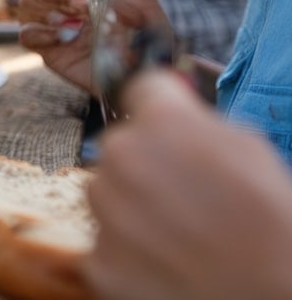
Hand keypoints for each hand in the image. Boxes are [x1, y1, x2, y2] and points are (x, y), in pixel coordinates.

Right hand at [17, 0, 169, 94]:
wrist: (147, 80)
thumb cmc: (149, 41)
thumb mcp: (143, 5)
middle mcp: (66, 6)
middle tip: (74, 2)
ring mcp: (56, 28)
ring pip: (26, 5)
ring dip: (48, 9)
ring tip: (76, 25)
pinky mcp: (50, 52)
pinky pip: (27, 35)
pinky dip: (39, 32)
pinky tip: (63, 38)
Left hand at [85, 72, 291, 299]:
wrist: (270, 293)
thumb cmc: (271, 219)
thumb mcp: (249, 147)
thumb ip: (198, 124)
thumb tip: (175, 116)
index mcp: (161, 120)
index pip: (141, 89)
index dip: (160, 109)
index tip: (170, 127)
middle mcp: (121, 155)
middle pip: (120, 148)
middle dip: (144, 164)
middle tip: (183, 195)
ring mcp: (104, 208)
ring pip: (107, 195)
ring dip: (131, 207)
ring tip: (177, 233)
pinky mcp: (98, 257)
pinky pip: (105, 244)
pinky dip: (128, 253)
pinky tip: (165, 261)